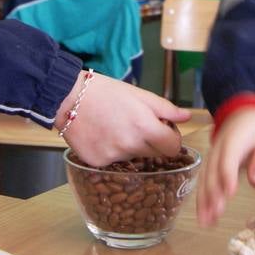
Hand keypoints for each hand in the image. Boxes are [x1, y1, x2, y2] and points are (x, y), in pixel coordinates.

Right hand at [54, 71, 189, 164]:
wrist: (68, 97)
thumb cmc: (105, 92)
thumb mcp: (139, 94)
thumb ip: (166, 108)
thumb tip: (187, 117)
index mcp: (145, 127)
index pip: (173, 148)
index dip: (171, 139)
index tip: (163, 131)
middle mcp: (131, 145)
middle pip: (155, 155)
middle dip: (152, 142)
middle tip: (137, 125)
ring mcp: (114, 156)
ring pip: (133, 157)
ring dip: (130, 146)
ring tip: (115, 127)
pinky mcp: (98, 162)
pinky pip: (114, 161)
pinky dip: (111, 151)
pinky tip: (102, 135)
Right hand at [197, 104, 254, 227]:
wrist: (246, 113)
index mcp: (234, 138)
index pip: (228, 158)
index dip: (227, 175)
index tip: (229, 193)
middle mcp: (218, 148)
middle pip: (212, 171)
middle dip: (213, 193)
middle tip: (216, 213)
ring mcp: (212, 156)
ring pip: (204, 179)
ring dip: (204, 200)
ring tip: (206, 221)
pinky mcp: (211, 165)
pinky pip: (204, 183)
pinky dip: (203, 200)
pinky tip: (205, 217)